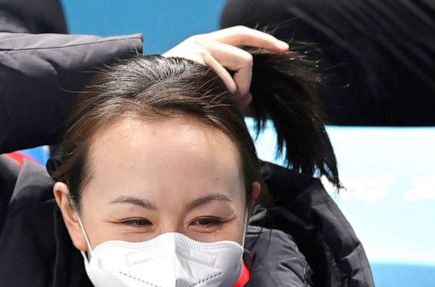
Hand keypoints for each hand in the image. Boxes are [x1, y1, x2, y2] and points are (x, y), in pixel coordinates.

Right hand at [163, 26, 288, 108]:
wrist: (150, 102)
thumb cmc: (179, 100)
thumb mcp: (209, 93)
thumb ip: (231, 94)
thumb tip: (249, 98)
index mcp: (206, 46)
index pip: (240, 35)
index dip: (263, 41)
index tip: (284, 49)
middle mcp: (203, 41)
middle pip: (245, 40)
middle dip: (266, 44)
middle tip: (284, 52)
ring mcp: (200, 47)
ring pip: (244, 62)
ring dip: (241, 87)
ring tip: (227, 101)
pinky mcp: (198, 56)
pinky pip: (230, 79)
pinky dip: (228, 94)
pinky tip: (211, 99)